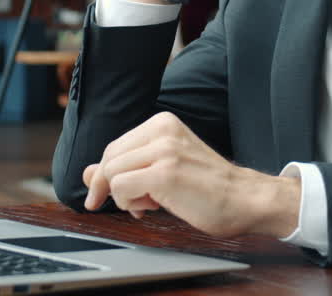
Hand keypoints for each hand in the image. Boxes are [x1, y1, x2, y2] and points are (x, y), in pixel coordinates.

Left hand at [81, 112, 298, 238]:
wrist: (245, 199)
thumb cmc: (208, 187)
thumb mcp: (163, 170)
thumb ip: (127, 167)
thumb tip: (87, 173)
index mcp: (162, 123)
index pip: (115, 146)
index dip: (106, 174)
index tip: (104, 195)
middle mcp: (162, 130)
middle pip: (109, 158)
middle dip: (110, 186)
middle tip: (133, 205)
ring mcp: (163, 150)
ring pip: (111, 173)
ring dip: (124, 197)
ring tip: (150, 203)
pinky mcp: (163, 173)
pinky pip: (120, 187)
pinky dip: (129, 203)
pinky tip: (151, 207)